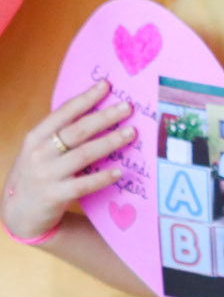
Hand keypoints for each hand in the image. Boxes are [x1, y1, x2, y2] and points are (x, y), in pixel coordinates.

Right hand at [3, 82, 133, 238]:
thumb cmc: (37, 173)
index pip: (63, 113)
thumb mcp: (39, 149)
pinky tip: (119, 171)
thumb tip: (96, 110)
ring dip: (109, 142)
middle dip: (104, 117)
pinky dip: (102, 177)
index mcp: (35, 137)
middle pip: (77, 131)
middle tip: (127, 107)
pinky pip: (83, 184)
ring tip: (131, 133)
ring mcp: (46, 174)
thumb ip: (59, 133)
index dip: (85, 98)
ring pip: (83, 154)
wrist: (19, 211)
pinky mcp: (55, 195)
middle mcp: (39, 153)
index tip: (106, 85)